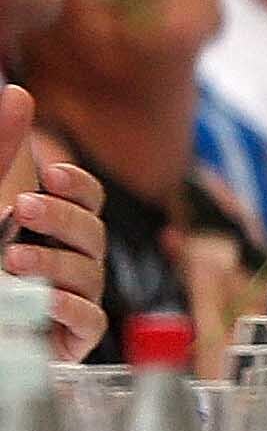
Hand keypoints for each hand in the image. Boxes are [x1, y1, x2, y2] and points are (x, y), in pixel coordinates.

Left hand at [0, 90, 105, 363]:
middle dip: (62, 219)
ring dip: (54, 262)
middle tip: (24, 209)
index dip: (78, 185)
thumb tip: (17, 91)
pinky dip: (70, 308)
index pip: (89, 199)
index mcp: (52, 229)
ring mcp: (73, 300)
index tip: (49, 173)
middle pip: (93, 232)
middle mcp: (68, 260)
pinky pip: (91, 320)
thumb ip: (0, 149)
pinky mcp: (71, 339)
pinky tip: (43, 300)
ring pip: (90, 273)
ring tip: (12, 260)